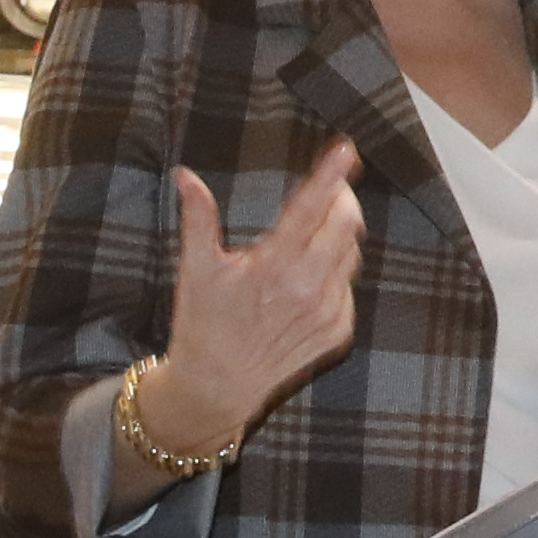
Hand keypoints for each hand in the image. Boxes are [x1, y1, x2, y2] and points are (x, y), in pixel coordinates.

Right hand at [145, 144, 365, 461]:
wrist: (217, 387)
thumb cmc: (203, 325)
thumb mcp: (195, 269)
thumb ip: (198, 218)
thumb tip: (186, 175)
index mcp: (272, 267)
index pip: (310, 209)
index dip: (331, 175)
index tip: (346, 150)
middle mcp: (306, 289)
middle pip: (346, 224)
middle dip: (340, 199)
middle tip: (326, 189)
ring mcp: (326, 313)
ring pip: (351, 253)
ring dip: (338, 235)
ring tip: (306, 239)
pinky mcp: (337, 332)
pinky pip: (348, 286)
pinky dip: (335, 272)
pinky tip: (305, 280)